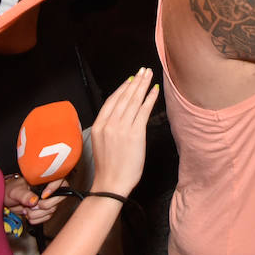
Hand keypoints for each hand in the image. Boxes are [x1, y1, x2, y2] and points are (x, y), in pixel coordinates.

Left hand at [4, 176, 66, 224]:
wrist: (7, 200)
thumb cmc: (11, 190)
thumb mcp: (15, 191)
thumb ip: (25, 195)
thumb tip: (34, 200)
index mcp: (44, 179)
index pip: (59, 180)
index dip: (54, 188)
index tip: (43, 195)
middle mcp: (49, 189)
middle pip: (58, 198)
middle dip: (44, 205)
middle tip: (32, 206)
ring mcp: (49, 200)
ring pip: (52, 209)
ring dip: (38, 214)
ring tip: (27, 210)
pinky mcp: (46, 210)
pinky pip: (47, 217)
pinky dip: (37, 219)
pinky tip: (29, 215)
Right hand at [86, 67, 158, 196]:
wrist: (111, 183)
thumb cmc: (108, 166)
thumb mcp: (101, 142)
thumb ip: (109, 126)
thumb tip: (119, 113)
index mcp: (99, 125)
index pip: (112, 100)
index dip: (123, 88)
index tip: (131, 79)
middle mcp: (110, 124)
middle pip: (124, 97)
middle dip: (135, 82)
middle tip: (143, 70)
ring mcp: (122, 128)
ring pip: (134, 101)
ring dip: (143, 86)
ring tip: (149, 75)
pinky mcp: (135, 134)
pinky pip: (143, 111)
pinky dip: (150, 99)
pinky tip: (154, 90)